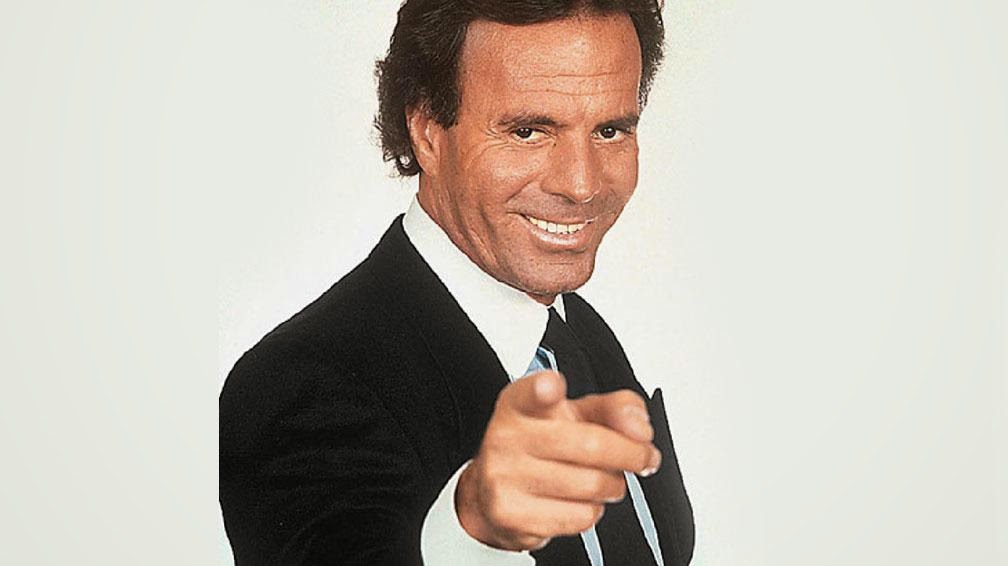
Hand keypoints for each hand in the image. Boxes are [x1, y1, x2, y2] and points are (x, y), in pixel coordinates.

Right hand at [455, 370, 661, 550]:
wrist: (494, 491)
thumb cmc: (543, 445)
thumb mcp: (575, 414)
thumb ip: (615, 408)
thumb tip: (639, 429)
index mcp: (520, 404)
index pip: (529, 392)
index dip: (543, 389)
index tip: (553, 387)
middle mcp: (507, 437)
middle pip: (589, 444)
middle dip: (631, 454)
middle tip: (642, 456)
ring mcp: (505, 478)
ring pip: (591, 484)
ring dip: (612, 485)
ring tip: (602, 479)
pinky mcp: (513, 515)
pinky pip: (580, 516)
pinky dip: (593, 510)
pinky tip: (577, 500)